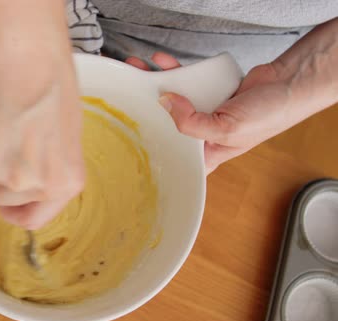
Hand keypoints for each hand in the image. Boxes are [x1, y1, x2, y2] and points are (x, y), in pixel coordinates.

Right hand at [0, 54, 84, 229]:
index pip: (34, 220)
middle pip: (3, 199)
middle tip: (8, 141)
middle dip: (0, 177)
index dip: (18, 212)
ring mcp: (4, 176)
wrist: (28, 62)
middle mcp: (36, 186)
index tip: (9, 206)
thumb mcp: (66, 136)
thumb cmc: (53, 86)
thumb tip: (31, 176)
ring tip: (1, 123)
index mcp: (66, 183)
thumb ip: (50, 166)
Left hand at [126, 52, 295, 172]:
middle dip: (148, 110)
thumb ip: (192, 122)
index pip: (174, 158)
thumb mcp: (226, 129)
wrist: (289, 83)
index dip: (153, 149)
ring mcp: (204, 111)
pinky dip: (174, 72)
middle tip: (128, 97)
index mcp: (207, 154)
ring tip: (139, 73)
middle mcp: (202, 135)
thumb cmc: (269, 116)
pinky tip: (162, 64)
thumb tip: (165, 104)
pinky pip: (186, 82)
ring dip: (157, 85)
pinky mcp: (208, 92)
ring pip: (173, 100)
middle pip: (168, 125)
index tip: (132, 137)